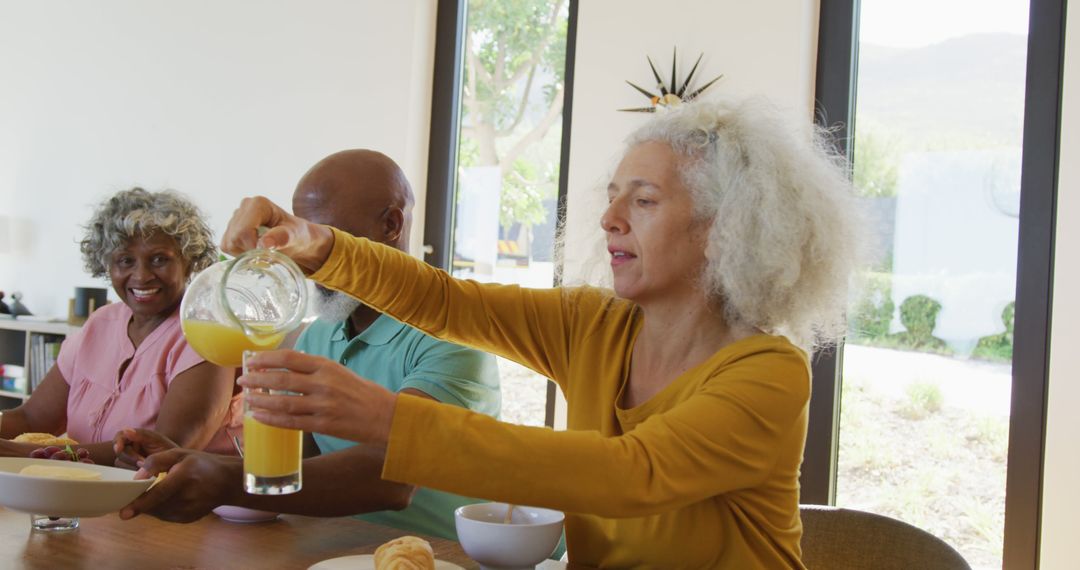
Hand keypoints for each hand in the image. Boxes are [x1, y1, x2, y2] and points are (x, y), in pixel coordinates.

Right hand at [113, 428, 179, 469]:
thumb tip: (126, 430)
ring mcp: (129, 460)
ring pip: (120, 463)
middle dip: (131, 457)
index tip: (119, 448)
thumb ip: (142, 435)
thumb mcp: (158, 440)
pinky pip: (123, 473)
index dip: (117, 442)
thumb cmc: (168, 450)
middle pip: (120, 452)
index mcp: (135, 436)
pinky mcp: (130, 471)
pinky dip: (131, 473)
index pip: (120, 436)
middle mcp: (130, 447)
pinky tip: (142, 474)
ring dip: (132, 466)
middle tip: (143, 462)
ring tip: (147, 468)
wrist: (176, 464)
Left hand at [119, 449, 240, 522]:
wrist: (227, 482)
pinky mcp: (188, 518)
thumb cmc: (201, 464)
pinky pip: (166, 515)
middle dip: (141, 502)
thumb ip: (156, 461)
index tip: (124, 513)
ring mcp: (189, 510)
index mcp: (185, 476)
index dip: (141, 503)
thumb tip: (136, 477)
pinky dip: (160, 509)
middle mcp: (187, 496)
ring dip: (150, 505)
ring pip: (158, 512)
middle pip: (155, 504)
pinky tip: (167, 498)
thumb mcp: (180, 453)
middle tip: (132, 495)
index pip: (159, 493)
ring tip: (155, 492)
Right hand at [220, 196, 334, 273]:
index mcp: (258, 204)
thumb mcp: (297, 236)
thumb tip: (264, 244)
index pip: (243, 231)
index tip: (268, 252)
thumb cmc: (298, 235)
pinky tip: (254, 250)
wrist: (297, 239)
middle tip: (267, 253)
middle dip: (249, 251)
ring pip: (229, 243)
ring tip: (262, 250)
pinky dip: (239, 253)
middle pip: (234, 238)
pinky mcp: (230, 228)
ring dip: (244, 253)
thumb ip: (283, 237)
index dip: (252, 247)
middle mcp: (244, 206)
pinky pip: (226, 246)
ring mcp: (236, 217)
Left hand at [238, 350, 397, 444]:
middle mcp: (324, 383)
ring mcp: (323, 405)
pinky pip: (291, 422)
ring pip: (283, 402)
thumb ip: (316, 370)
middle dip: (258, 379)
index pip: (289, 358)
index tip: (252, 360)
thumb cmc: (364, 394)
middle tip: (244, 380)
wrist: (387, 416)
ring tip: (247, 400)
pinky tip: (259, 417)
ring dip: (261, 400)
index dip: (266, 359)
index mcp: (327, 366)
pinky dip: (272, 419)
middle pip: (281, 379)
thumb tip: (286, 369)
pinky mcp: (324, 425)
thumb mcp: (341, 372)